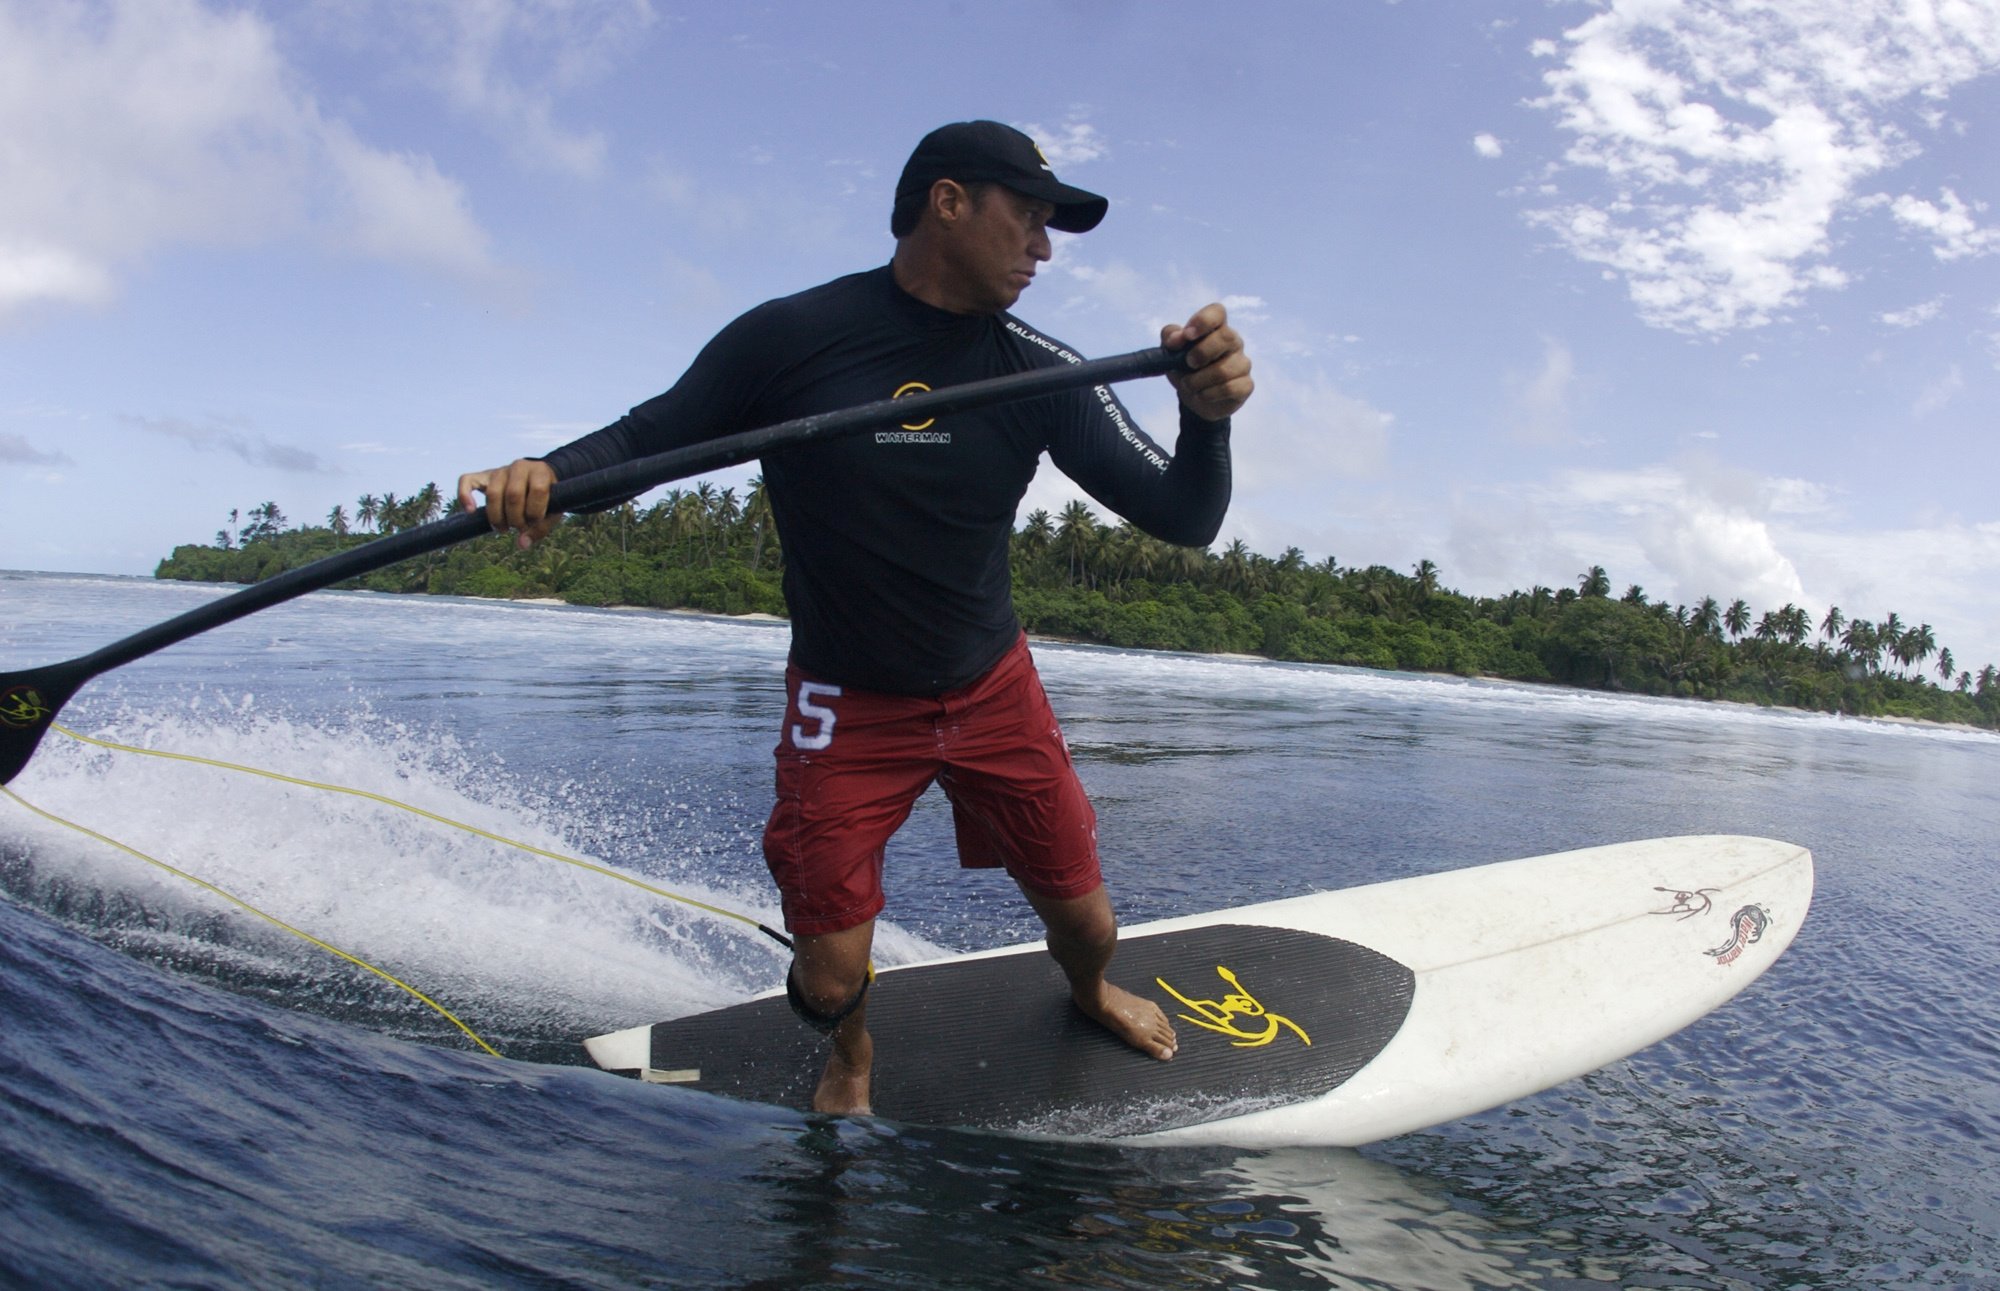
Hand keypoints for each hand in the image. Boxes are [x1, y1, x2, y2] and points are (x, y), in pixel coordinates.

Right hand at [457, 458, 559, 549]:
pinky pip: (466, 480)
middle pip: (513, 495)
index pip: (538, 490)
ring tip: (503, 528)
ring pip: (492, 493)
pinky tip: (470, 511)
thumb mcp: (550, 513)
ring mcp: (500, 470)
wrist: (537, 481)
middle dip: (516, 518)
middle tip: (518, 528)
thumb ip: (540, 529)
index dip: (535, 512)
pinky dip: (464, 496)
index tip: (534, 522)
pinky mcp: (483, 476)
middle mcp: (519, 467)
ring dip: (497, 517)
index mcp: (540, 472)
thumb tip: (521, 544)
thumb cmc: (545, 500)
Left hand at [1161, 302, 1252, 422]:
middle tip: (1188, 364)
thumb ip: (1170, 338)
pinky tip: (1202, 395)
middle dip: (1202, 352)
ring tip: (1188, 385)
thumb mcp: (1171, 352)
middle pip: (1226, 337)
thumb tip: (1176, 340)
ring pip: (1224, 370)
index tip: (1187, 335)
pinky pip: (1229, 389)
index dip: (1203, 320)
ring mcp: (1242, 363)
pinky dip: (1208, 394)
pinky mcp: (1246, 385)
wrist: (1196, 397)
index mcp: (1215, 328)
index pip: (1217, 312)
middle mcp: (1233, 341)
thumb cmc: (1186, 368)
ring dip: (1198, 381)